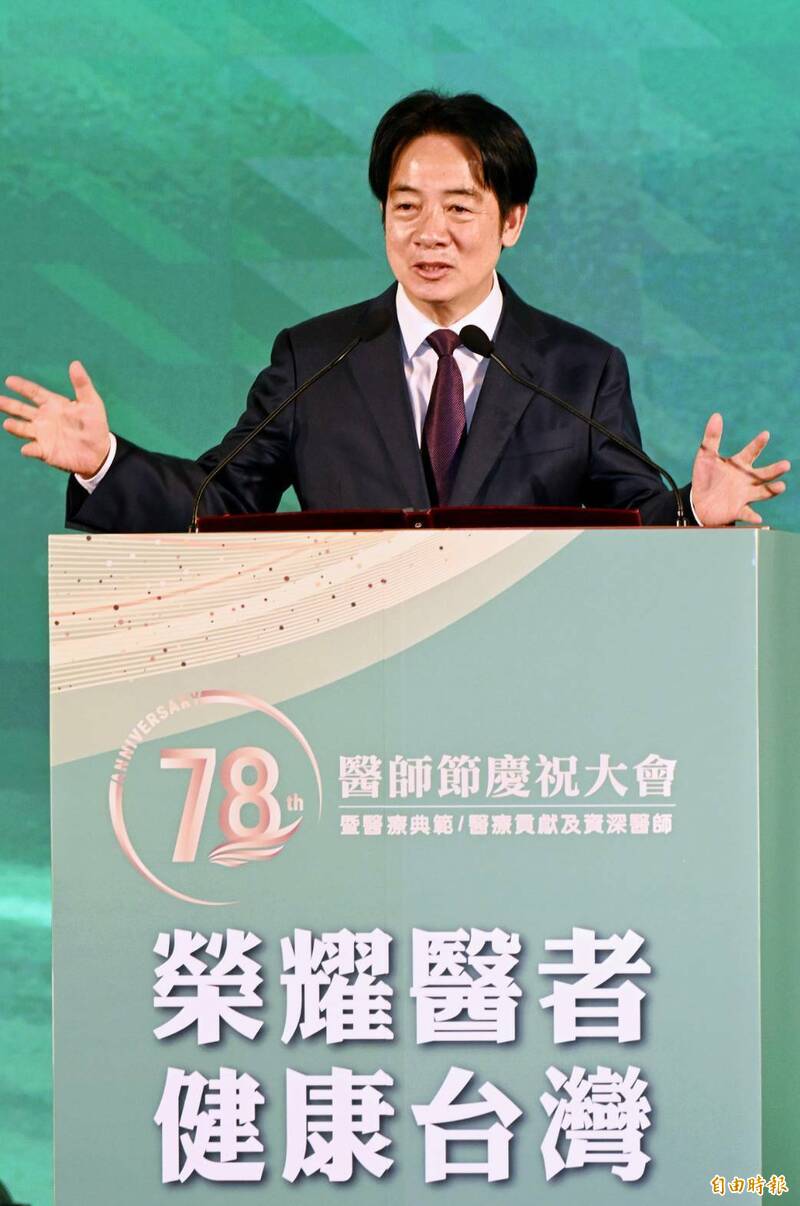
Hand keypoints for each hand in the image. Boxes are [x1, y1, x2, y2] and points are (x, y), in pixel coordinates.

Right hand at [1, 361, 110, 476]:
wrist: (99, 452)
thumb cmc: (95, 425)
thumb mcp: (91, 403)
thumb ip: (82, 384)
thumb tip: (75, 363)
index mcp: (53, 404)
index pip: (34, 393)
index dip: (22, 387)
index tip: (9, 380)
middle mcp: (44, 418)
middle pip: (22, 409)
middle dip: (8, 404)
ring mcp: (43, 435)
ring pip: (23, 429)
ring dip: (15, 427)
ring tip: (8, 424)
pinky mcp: (45, 451)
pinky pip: (34, 449)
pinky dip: (29, 449)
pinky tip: (27, 448)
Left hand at [691, 413, 789, 526]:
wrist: (698, 502)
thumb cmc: (705, 478)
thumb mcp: (705, 456)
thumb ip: (711, 438)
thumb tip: (716, 415)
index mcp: (739, 464)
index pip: (751, 452)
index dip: (758, 444)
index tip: (765, 434)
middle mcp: (746, 479)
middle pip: (763, 474)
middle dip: (775, 470)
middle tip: (786, 465)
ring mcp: (744, 494)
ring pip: (762, 492)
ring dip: (772, 490)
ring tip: (781, 486)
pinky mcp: (737, 509)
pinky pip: (747, 513)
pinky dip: (753, 515)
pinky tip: (759, 517)